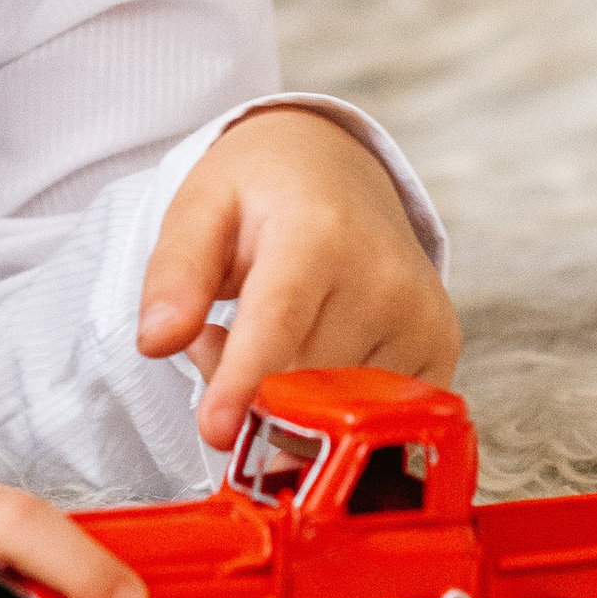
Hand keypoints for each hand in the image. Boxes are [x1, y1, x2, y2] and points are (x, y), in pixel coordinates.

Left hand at [135, 106, 459, 454]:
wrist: (340, 164)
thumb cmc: (262, 190)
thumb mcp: (200, 206)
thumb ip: (174, 272)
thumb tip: (156, 343)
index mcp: (319, 231)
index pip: (280, 320)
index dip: (245, 381)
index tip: (216, 432)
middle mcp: (384, 276)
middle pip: (298, 381)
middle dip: (244, 387)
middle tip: (216, 335)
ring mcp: (420, 317)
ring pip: (335, 409)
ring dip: (287, 400)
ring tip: (272, 333)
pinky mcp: (441, 348)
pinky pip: (373, 415)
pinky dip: (332, 406)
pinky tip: (315, 353)